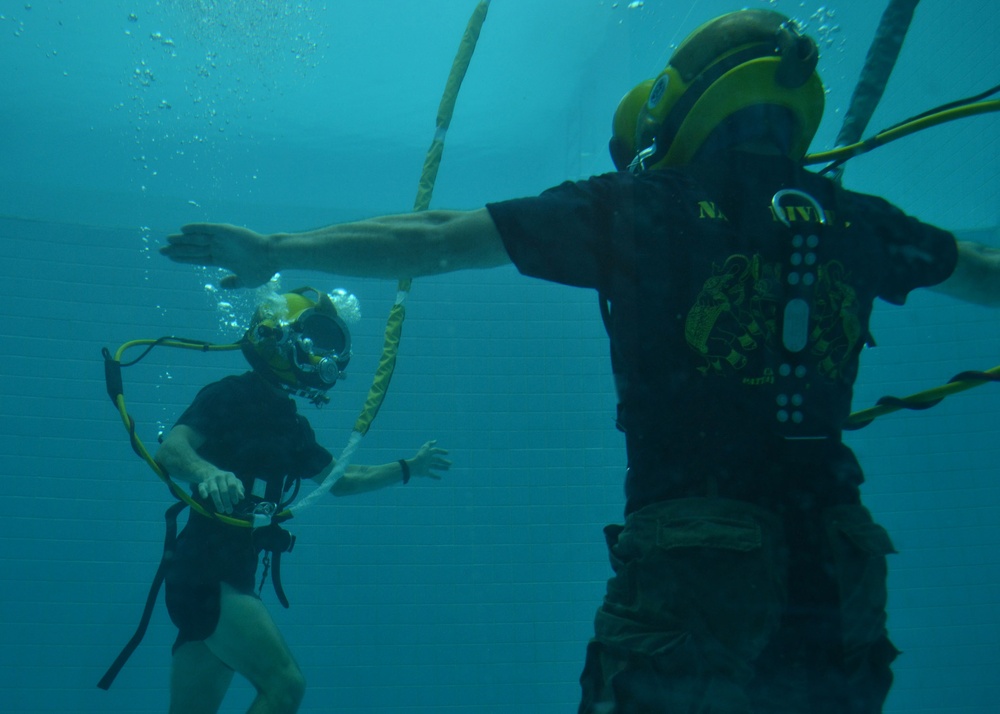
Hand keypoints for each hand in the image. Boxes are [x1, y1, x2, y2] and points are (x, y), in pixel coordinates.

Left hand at [160, 223, 275, 288]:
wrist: (273, 257)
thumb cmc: (263, 269)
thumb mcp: (246, 281)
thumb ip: (233, 282)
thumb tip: (221, 284)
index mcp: (222, 259)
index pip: (198, 258)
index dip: (184, 258)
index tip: (171, 258)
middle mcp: (220, 248)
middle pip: (194, 249)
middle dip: (178, 250)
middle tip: (161, 251)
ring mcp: (222, 239)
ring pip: (198, 239)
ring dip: (183, 239)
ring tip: (168, 240)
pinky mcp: (227, 231)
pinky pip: (208, 228)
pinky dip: (196, 228)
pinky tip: (184, 229)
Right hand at [197, 468, 245, 513]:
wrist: (211, 472)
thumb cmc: (226, 480)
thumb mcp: (235, 481)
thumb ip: (239, 488)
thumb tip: (242, 497)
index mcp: (229, 475)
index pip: (232, 485)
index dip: (234, 494)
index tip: (235, 503)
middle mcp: (220, 476)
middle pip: (224, 490)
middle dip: (227, 502)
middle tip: (229, 511)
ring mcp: (211, 480)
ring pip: (214, 491)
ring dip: (218, 502)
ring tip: (221, 510)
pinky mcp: (202, 483)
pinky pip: (202, 487)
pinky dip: (203, 492)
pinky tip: (205, 497)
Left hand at [407, 440, 451, 480]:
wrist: (414, 466)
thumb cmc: (421, 457)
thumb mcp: (425, 448)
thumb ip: (430, 444)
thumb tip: (435, 441)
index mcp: (428, 453)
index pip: (436, 451)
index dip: (441, 451)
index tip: (447, 453)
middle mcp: (427, 459)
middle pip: (437, 460)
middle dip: (444, 461)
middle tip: (450, 463)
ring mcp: (426, 466)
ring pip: (435, 466)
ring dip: (442, 467)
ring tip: (448, 469)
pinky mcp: (424, 472)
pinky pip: (430, 474)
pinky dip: (435, 476)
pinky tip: (440, 478)